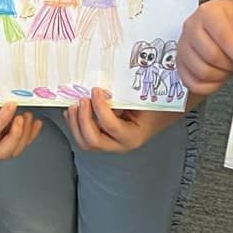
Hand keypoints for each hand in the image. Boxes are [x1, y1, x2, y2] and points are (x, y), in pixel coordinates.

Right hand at [0, 102, 42, 159]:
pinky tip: (35, 123)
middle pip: (2, 151)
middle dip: (17, 135)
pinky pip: (19, 143)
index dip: (2, 120)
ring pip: (13, 150)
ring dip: (25, 133)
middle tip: (21, 117)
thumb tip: (9, 102)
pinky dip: (30, 133)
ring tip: (27, 115)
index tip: (11, 105)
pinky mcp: (3, 139)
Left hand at [65, 89, 182, 152]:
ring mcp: (110, 144)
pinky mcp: (103, 138)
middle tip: (82, 100)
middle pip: (93, 141)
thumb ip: (123, 95)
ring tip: (74, 105)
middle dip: (83, 119)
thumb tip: (100, 88)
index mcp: (133, 136)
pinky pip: (84, 137)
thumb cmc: (154, 105)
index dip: (100, 107)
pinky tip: (73, 111)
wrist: (159, 115)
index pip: (111, 126)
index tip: (96, 91)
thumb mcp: (142, 98)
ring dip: (75, 124)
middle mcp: (120, 145)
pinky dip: (75, 124)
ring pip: (85, 142)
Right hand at [176, 0, 232, 95]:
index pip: (223, 38)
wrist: (225, 17)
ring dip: (221, 76)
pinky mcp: (180, 62)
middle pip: (212, 57)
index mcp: (208, 13)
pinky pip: (192, 83)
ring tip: (229, 67)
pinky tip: (219, 77)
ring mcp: (183, 45)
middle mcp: (191, 27)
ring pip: (202, 72)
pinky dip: (209, 86)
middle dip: (231, 66)